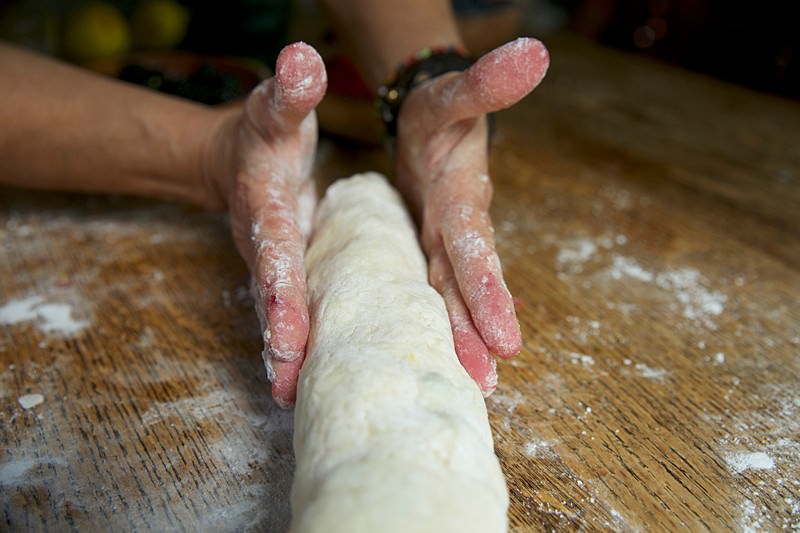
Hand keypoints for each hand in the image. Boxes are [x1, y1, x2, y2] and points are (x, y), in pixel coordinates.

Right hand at [204, 43, 326, 407]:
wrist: (237, 160)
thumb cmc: (263, 133)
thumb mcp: (276, 107)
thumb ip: (289, 90)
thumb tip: (302, 58)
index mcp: (267, 208)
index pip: (275, 252)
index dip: (280, 291)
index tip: (286, 333)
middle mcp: (267, 246)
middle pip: (274, 298)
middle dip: (281, 341)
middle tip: (290, 386)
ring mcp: (276, 267)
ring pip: (282, 316)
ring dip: (288, 358)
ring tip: (298, 399)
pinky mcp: (288, 278)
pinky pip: (296, 314)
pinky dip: (302, 348)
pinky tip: (311, 382)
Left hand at [393, 38, 548, 395]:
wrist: (430, 122)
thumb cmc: (442, 112)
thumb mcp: (454, 94)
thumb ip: (486, 81)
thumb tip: (535, 52)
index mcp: (461, 197)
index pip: (474, 246)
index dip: (489, 288)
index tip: (506, 336)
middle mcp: (457, 229)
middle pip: (467, 285)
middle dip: (478, 330)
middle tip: (488, 381)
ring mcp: (443, 243)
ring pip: (451, 296)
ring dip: (463, 338)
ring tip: (475, 384)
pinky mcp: (427, 250)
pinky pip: (432, 289)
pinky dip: (441, 322)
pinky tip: (447, 358)